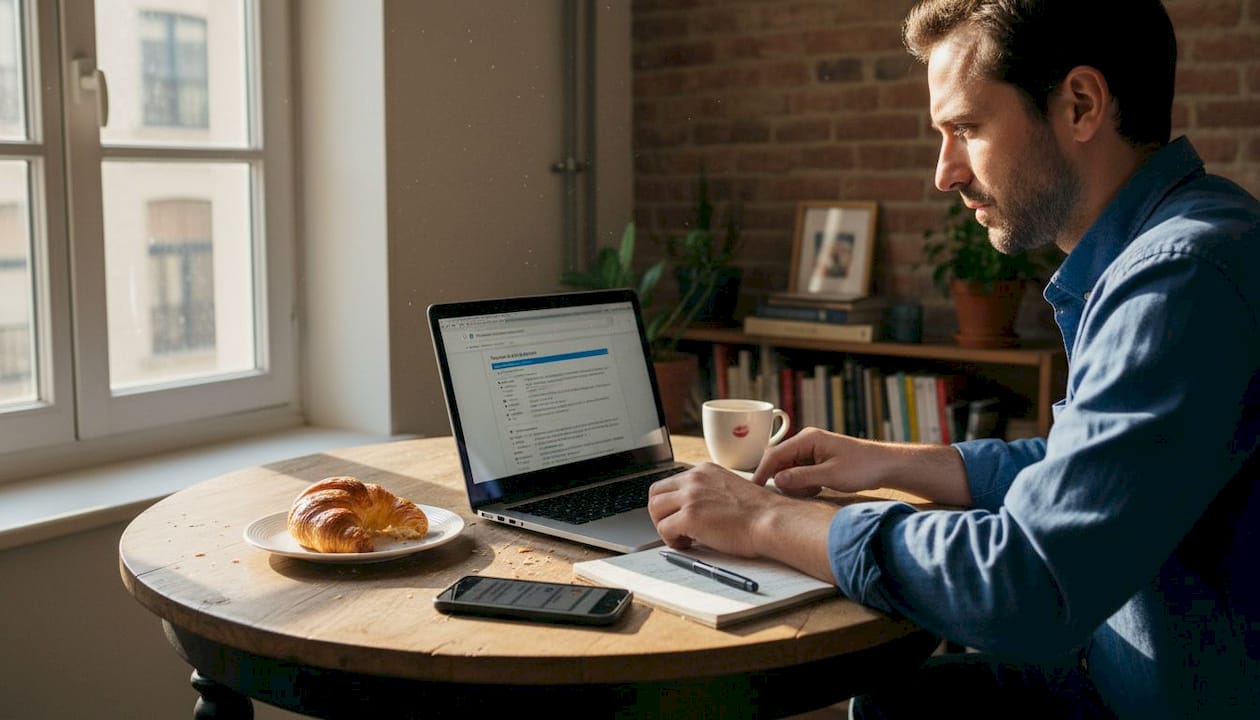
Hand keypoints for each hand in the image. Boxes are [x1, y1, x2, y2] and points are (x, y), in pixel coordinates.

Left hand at [648, 462, 783, 556]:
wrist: (771, 521)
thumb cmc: (758, 513)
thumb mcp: (728, 489)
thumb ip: (707, 493)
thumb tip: (688, 509)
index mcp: (704, 471)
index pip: (670, 483)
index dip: (670, 504)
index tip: (678, 516)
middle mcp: (694, 479)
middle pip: (655, 493)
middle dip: (660, 513)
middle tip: (674, 528)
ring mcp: (691, 496)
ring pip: (655, 509)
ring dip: (664, 526)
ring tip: (682, 537)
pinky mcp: (690, 516)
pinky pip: (663, 529)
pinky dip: (671, 540)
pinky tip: (688, 544)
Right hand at [751, 427, 878, 496]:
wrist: (885, 465)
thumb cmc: (862, 467)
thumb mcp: (830, 475)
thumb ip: (801, 477)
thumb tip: (777, 480)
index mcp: (807, 439)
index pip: (774, 454)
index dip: (762, 472)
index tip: (754, 490)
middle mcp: (806, 441)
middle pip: (780, 462)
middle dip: (784, 480)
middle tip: (796, 494)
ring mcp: (811, 450)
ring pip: (789, 469)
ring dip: (796, 484)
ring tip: (815, 490)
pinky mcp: (817, 460)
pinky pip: (800, 472)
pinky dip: (805, 483)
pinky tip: (819, 488)